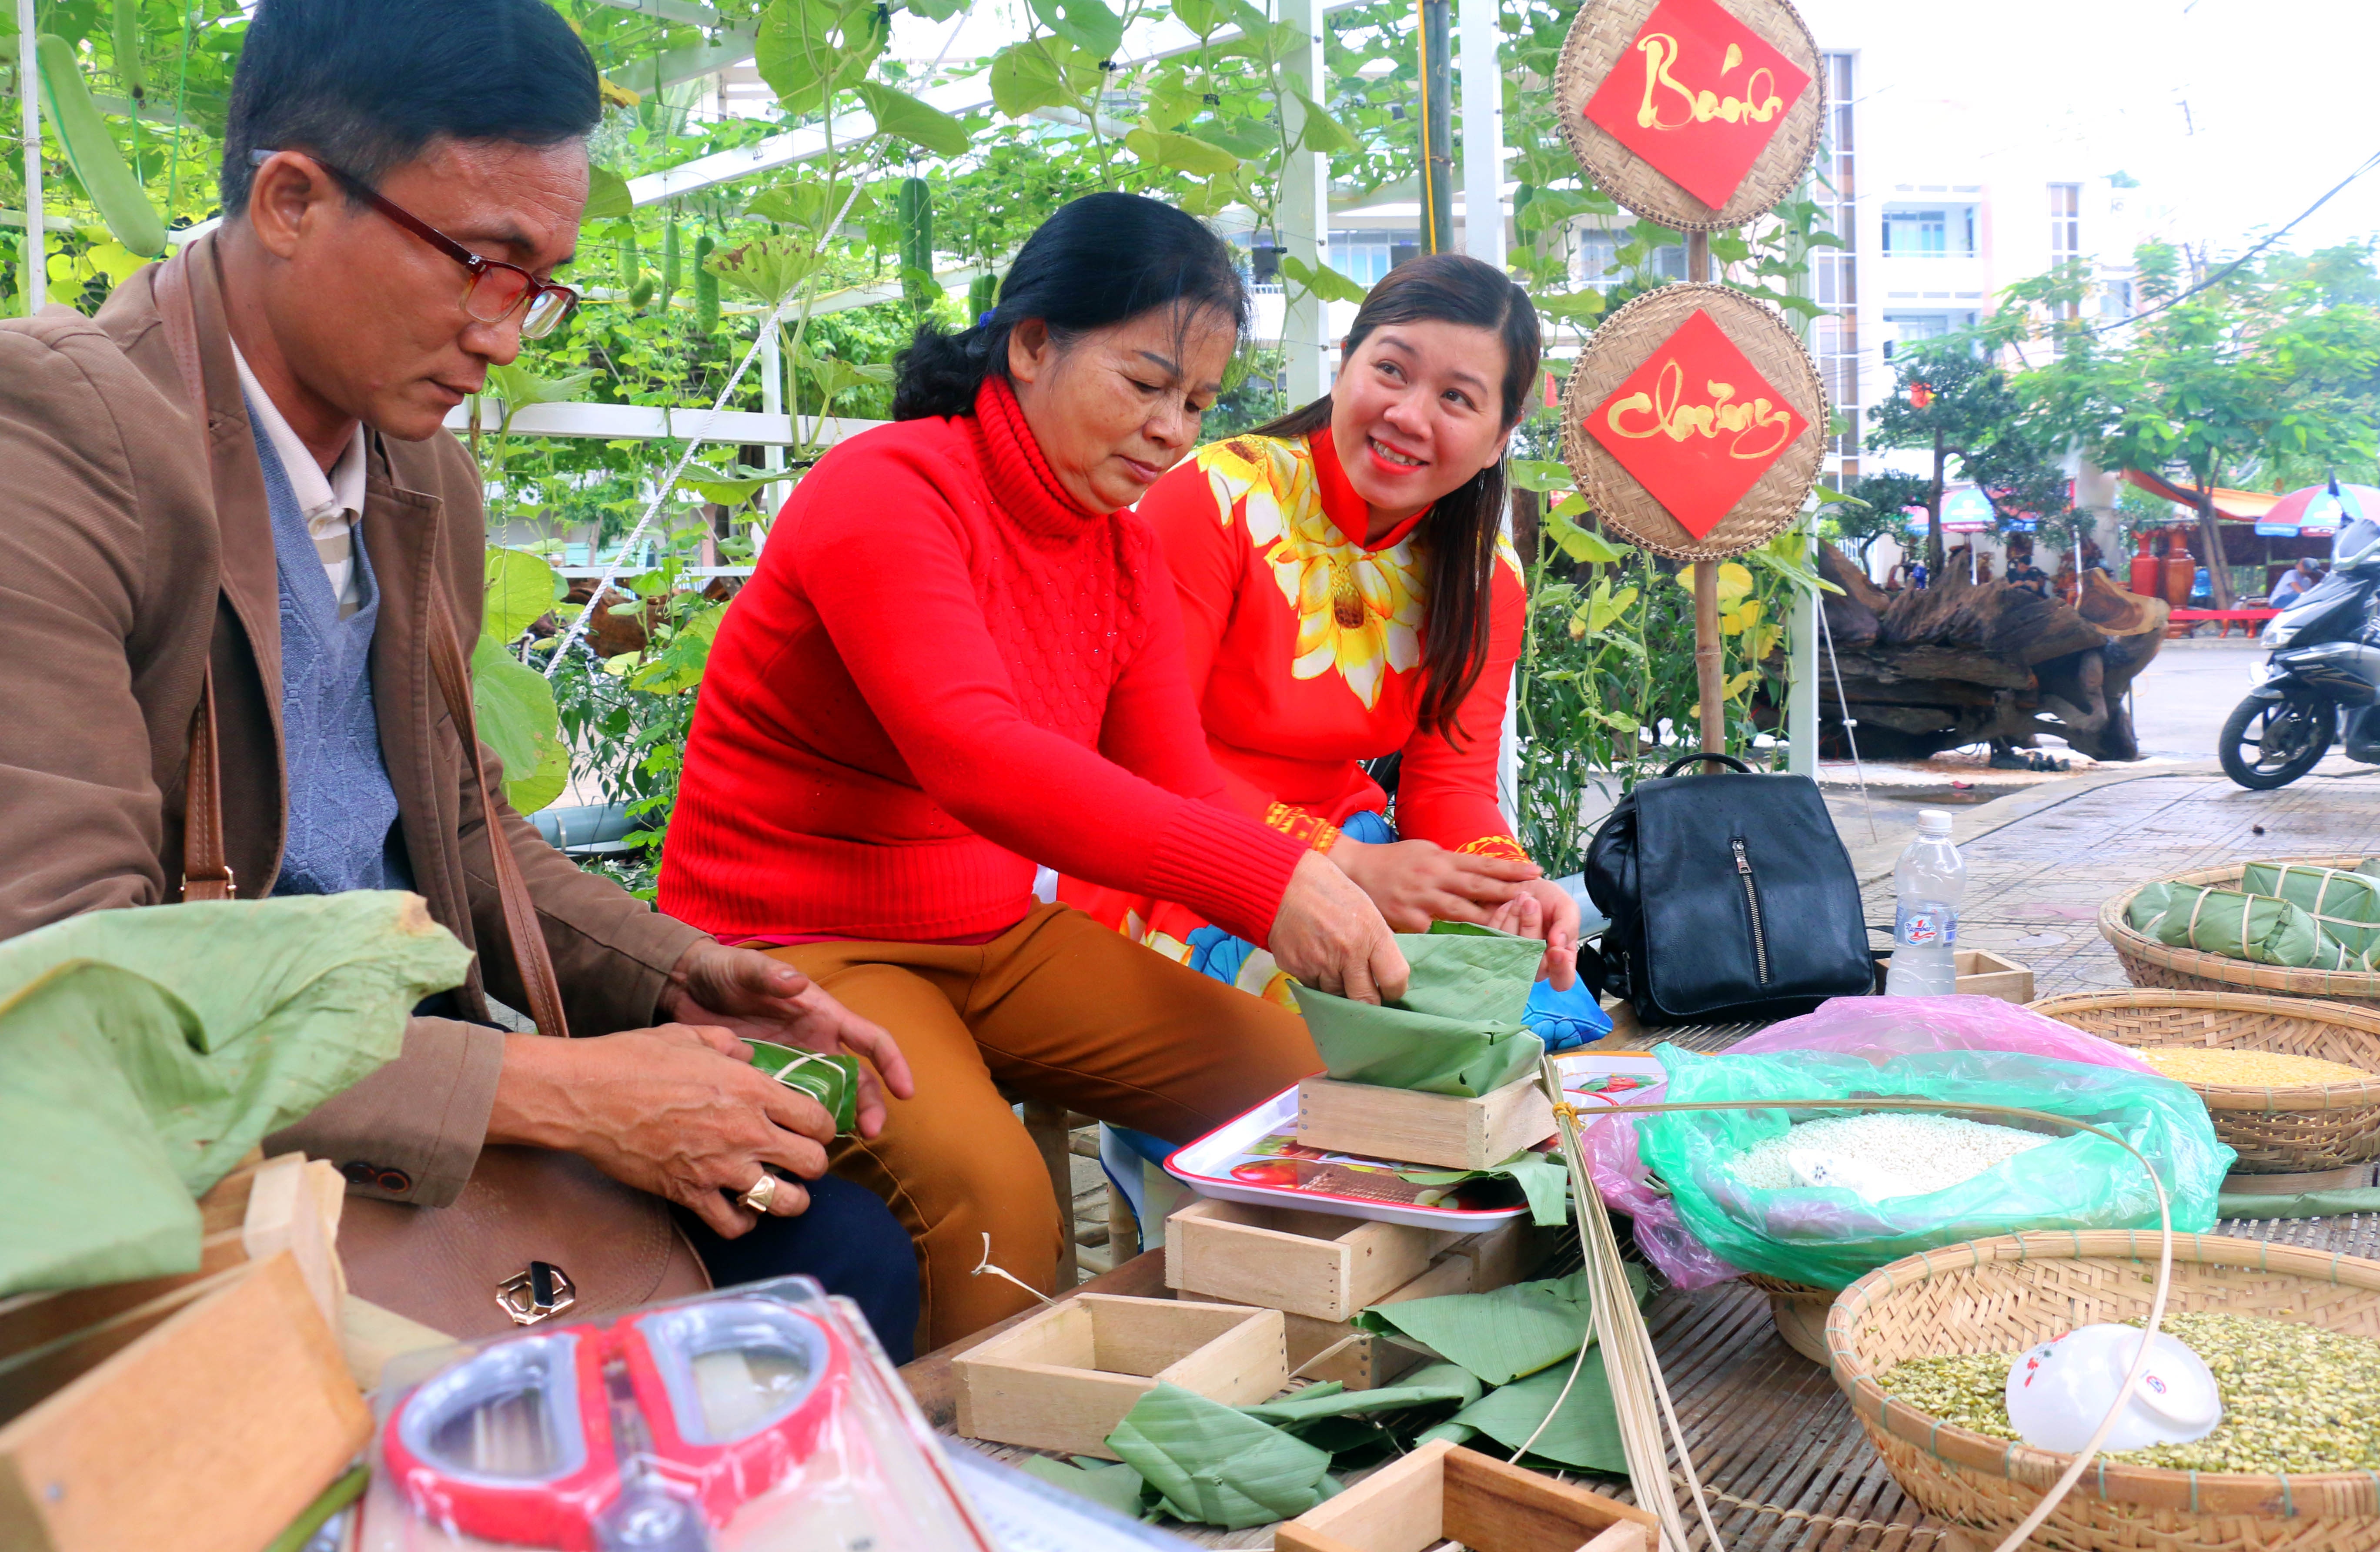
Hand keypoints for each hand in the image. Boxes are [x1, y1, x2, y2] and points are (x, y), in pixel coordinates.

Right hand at [487, 1025, 832, 1237]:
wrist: (585, 1096)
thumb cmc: (632, 1059)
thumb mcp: (688, 1035)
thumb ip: (728, 1044)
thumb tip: (748, 1055)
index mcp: (752, 1089)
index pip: (818, 1120)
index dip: (822, 1127)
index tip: (811, 1129)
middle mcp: (745, 1131)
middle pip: (813, 1164)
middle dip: (813, 1165)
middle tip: (799, 1160)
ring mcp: (719, 1167)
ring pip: (784, 1202)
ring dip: (788, 1199)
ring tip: (779, 1191)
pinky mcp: (688, 1194)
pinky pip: (734, 1225)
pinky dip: (742, 1222)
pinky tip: (737, 1208)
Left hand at [659, 940, 913, 1138]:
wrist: (685, 988)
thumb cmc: (723, 971)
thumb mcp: (744, 969)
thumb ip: (769, 975)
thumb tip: (796, 982)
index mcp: (822, 1013)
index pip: (870, 1038)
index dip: (892, 1062)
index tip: (906, 1091)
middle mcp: (816, 1042)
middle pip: (857, 1077)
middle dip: (870, 1104)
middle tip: (872, 1131)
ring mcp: (793, 1063)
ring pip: (828, 1098)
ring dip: (839, 1120)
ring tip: (834, 1145)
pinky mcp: (768, 1080)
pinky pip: (792, 1107)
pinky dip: (800, 1124)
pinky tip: (795, 1144)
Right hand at [1267, 849, 1409, 1004]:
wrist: (1285, 882)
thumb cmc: (1330, 892)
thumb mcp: (1366, 910)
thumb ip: (1377, 944)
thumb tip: (1385, 976)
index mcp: (1371, 934)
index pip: (1395, 980)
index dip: (1395, 991)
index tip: (1390, 990)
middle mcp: (1348, 952)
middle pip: (1365, 1001)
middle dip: (1367, 1003)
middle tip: (1365, 994)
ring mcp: (1320, 963)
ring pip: (1336, 996)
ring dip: (1338, 988)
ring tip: (1333, 964)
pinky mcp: (1296, 968)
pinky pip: (1311, 986)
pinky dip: (1315, 978)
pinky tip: (1313, 957)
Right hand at [1330, 837, 1539, 930]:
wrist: (1353, 870)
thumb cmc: (1393, 861)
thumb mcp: (1425, 852)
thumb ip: (1450, 863)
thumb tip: (1480, 872)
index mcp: (1440, 859)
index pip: (1481, 864)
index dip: (1509, 869)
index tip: (1535, 872)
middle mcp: (1434, 878)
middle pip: (1477, 887)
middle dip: (1507, 893)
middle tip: (1534, 897)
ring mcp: (1421, 901)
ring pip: (1461, 914)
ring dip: (1488, 920)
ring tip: (1513, 925)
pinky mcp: (1408, 921)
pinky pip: (1436, 933)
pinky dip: (1454, 939)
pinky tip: (1471, 948)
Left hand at [1485, 877, 1581, 990]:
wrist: (1526, 887)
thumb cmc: (1549, 901)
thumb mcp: (1566, 907)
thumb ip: (1568, 924)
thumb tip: (1558, 942)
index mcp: (1560, 960)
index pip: (1562, 980)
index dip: (1560, 969)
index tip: (1556, 949)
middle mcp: (1536, 965)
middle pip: (1533, 963)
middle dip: (1531, 928)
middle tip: (1531, 902)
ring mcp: (1513, 959)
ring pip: (1511, 949)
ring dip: (1516, 918)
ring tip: (1522, 898)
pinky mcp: (1494, 947)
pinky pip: (1494, 938)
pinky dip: (1502, 917)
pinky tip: (1509, 904)